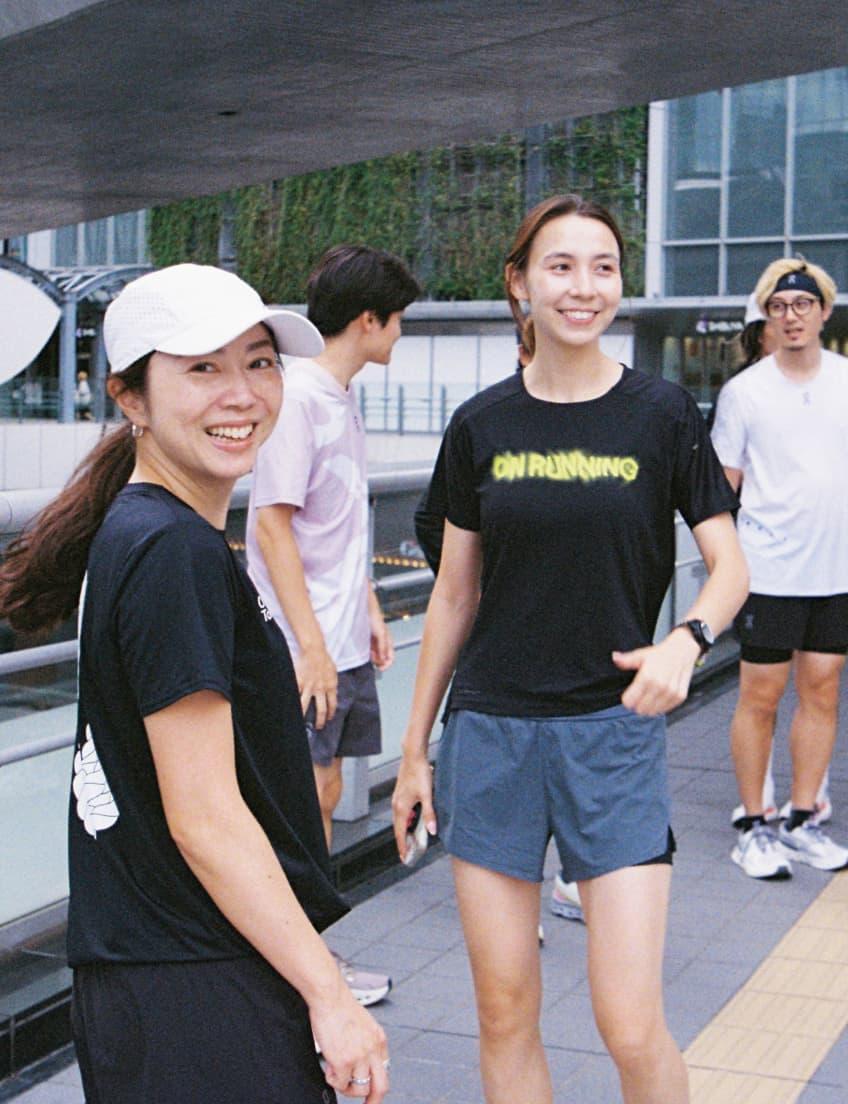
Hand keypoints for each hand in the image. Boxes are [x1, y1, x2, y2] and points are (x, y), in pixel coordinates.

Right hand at [294, 645, 337, 729]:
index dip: (331, 713)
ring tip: (299, 723)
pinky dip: (291, 702)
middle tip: (318, 726)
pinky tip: (287, 708)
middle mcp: (320, 689)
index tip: (329, 718)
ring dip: (302, 715)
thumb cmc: (325, 659)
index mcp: (331, 687)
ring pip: (304, 706)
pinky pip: (294, 694)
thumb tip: (332, 693)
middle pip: (321, 710)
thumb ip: (332, 684)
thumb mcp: (333, 673)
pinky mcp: (299, 682)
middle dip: (320, 720)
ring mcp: (308, 686)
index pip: (332, 704)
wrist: (315, 650)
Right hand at [311, 985, 388, 1101]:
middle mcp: (373, 1049)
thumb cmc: (340, 1005)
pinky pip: (340, 1084)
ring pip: (359, 1089)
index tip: (372, 1093)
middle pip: (381, 1086)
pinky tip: (329, 1068)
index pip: (385, 1070)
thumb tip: (360, 1061)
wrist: (329, 995)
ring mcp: (359, 1057)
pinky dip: (333, 1080)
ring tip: (337, 1074)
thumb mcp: (363, 1024)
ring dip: (346, 1087)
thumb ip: (365, 1042)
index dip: (377, 1084)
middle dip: (374, 1100)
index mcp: (379, 1039)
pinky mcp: (344, 1061)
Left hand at [370, 615, 393, 671]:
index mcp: (388, 642)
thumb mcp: (381, 633)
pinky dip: (366, 654)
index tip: (380, 668)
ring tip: (367, 652)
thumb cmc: (375, 619)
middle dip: (377, 661)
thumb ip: (383, 646)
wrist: (365, 610)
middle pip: (382, 659)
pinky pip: (368, 652)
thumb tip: (383, 659)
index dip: (387, 665)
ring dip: (371, 658)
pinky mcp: (367, 642)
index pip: (390, 658)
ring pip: (375, 657)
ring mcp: (374, 644)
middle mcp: (382, 644)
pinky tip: (364, 650)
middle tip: (371, 658)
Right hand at [392, 751, 436, 861]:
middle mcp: (396, 805)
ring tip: (412, 839)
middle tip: (408, 853)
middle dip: (403, 841)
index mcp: (401, 808)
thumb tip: (432, 830)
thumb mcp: (427, 795)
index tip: (404, 857)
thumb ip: (429, 814)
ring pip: (400, 820)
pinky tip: (414, 818)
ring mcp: (397, 799)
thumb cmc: (420, 774)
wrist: (413, 756)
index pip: (400, 833)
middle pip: (398, 828)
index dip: (402, 846)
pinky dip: (406, 820)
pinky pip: (401, 812)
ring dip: (405, 830)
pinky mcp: (400, 793)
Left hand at [612, 629, 700, 715]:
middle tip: (638, 698)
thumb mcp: (641, 655)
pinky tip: (658, 698)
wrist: (682, 651)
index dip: (627, 700)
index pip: (630, 700)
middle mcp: (660, 686)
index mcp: (647, 676)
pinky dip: (660, 707)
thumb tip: (615, 658)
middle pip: (640, 709)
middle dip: (636, 705)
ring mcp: (671, 692)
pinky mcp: (679, 696)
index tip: (627, 697)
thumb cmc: (661, 654)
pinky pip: (665, 710)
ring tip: (647, 698)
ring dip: (648, 707)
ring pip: (652, 712)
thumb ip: (626, 660)